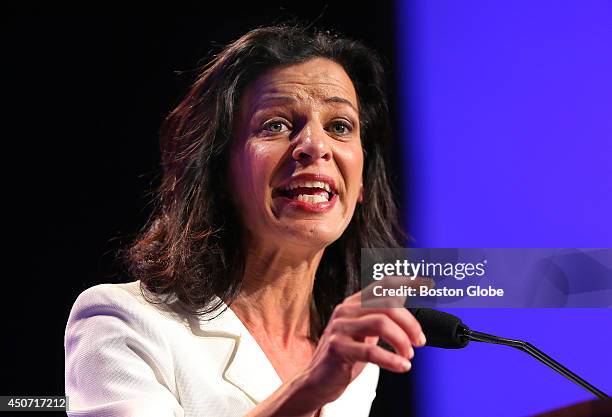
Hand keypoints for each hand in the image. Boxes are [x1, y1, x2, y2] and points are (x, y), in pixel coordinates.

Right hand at [295, 281, 426, 407]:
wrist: (318, 381)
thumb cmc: (344, 357)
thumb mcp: (364, 333)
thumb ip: (380, 317)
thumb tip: (404, 299)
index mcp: (353, 304)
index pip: (382, 285)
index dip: (407, 283)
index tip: (427, 285)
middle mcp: (346, 311)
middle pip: (386, 304)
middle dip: (409, 323)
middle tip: (419, 341)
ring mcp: (340, 328)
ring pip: (381, 323)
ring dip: (402, 341)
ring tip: (408, 355)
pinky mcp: (337, 348)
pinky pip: (370, 351)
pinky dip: (391, 359)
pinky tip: (402, 366)